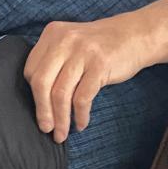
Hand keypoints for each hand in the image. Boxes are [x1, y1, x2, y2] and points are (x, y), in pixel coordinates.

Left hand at [23, 16, 149, 142]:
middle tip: (46, 130)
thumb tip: (38, 102)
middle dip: (42, 112)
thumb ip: (53, 62)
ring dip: (60, 120)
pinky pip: (82, 98)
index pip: (31, 71)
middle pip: (41, 83)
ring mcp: (82, 51)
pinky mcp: (100, 64)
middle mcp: (65, 39)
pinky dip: (80, 115)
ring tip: (62, 134)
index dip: (33, 95)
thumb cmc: (100, 47)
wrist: (137, 34)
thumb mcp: (71, 44)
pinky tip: (81, 123)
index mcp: (53, 33)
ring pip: (60, 94)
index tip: (41, 110)